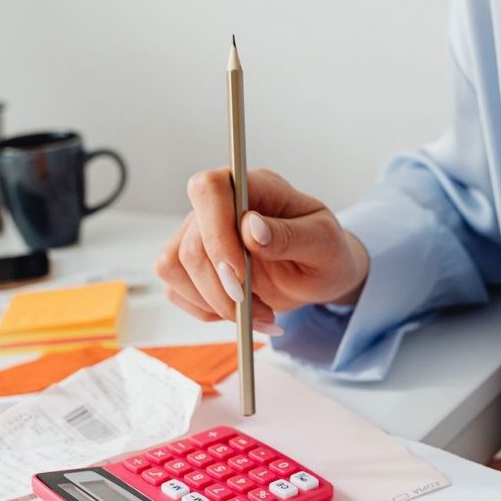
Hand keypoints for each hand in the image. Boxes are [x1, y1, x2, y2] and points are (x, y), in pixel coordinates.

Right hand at [155, 168, 368, 331]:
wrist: (320, 275)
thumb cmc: (325, 252)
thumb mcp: (324, 243)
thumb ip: (290, 234)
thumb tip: (251, 228)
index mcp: (254, 187)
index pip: (209, 189)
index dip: (216, 234)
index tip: (240, 274)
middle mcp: (220, 207)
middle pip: (190, 244)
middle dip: (221, 288)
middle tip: (259, 308)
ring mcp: (200, 235)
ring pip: (174, 268)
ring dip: (214, 303)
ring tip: (258, 312)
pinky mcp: (193, 266)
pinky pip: (177, 290)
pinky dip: (209, 311)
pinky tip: (242, 313)